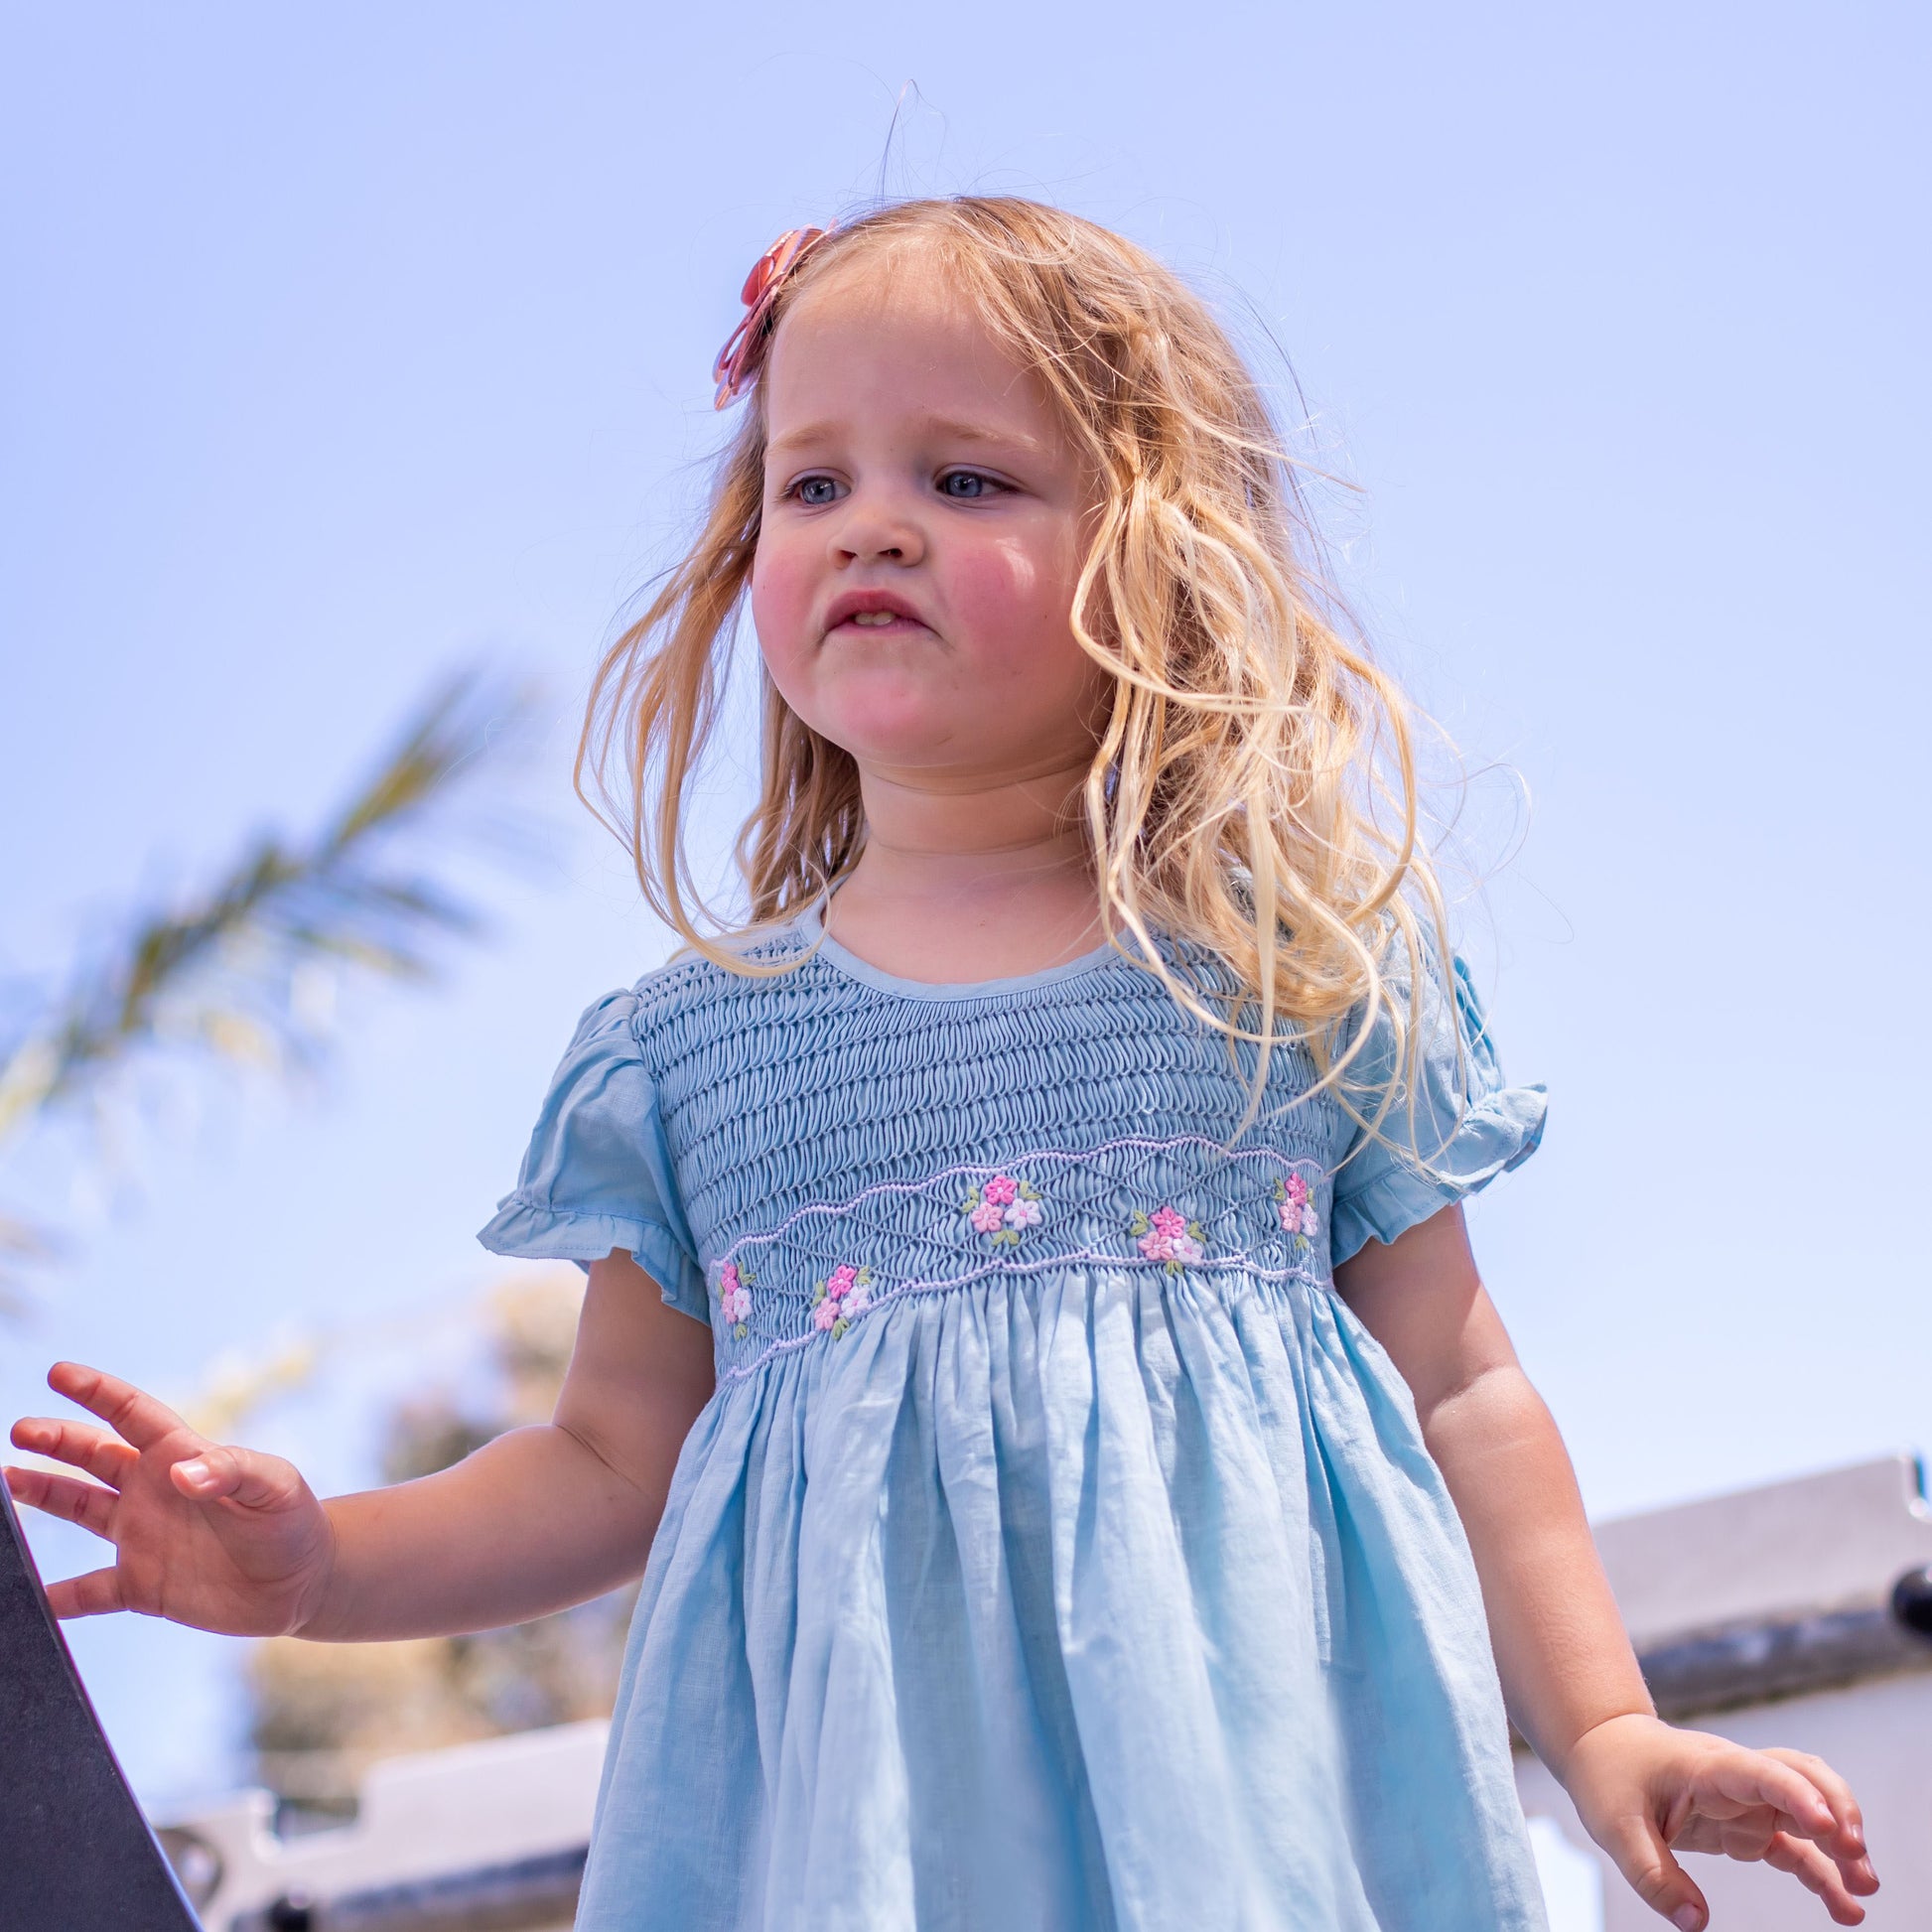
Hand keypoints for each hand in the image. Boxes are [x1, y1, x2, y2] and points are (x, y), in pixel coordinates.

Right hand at [5, 1360, 336, 1637]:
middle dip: (56, 1440)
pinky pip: (86, 1593)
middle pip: (94, 1456)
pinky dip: (56, 1598)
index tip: (59, 1372)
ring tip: (6, 1481)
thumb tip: (183, 1476)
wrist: (303, 1582)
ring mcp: (143, 1537)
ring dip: (43, 1495)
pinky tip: (25, 1598)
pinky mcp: (142, 1586)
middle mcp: (155, 1491)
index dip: (98, 1392)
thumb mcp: (274, 1487)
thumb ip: (231, 1471)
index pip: (134, 1415)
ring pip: (79, 1509)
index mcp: (184, 1457)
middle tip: (20, 1430)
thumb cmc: (293, 1521)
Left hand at [1563, 1711, 1877, 1928]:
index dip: (1795, 1793)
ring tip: (1865, 1888)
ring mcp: (1746, 1799)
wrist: (1602, 1747)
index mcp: (1705, 1767)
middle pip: (1802, 1777)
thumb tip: (1697, 1925)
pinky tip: (1845, 1907)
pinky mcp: (1747, 1823)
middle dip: (1837, 1809)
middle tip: (1854, 1856)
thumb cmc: (1609, 1775)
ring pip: (1809, 1808)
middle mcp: (1736, 1777)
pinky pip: (1795, 1846)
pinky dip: (1822, 1872)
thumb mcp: (1615, 1826)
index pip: (1760, 1771)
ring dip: (1841, 1841)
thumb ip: (1654, 1875)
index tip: (1826, 1826)